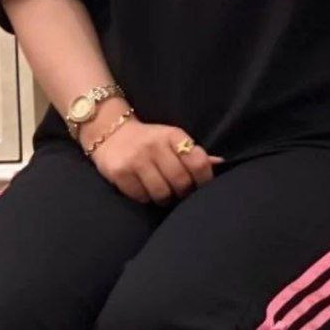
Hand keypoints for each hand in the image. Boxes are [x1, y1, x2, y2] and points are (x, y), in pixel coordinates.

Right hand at [88, 112, 223, 204]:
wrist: (109, 131)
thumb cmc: (149, 140)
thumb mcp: (172, 139)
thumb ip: (194, 153)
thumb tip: (221, 164)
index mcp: (173, 135)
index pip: (199, 162)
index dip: (205, 180)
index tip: (201, 185)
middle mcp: (155, 145)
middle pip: (181, 182)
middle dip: (183, 192)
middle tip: (179, 191)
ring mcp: (136, 159)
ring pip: (162, 193)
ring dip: (165, 197)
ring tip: (161, 190)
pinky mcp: (120, 172)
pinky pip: (142, 197)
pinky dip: (146, 197)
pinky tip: (144, 188)